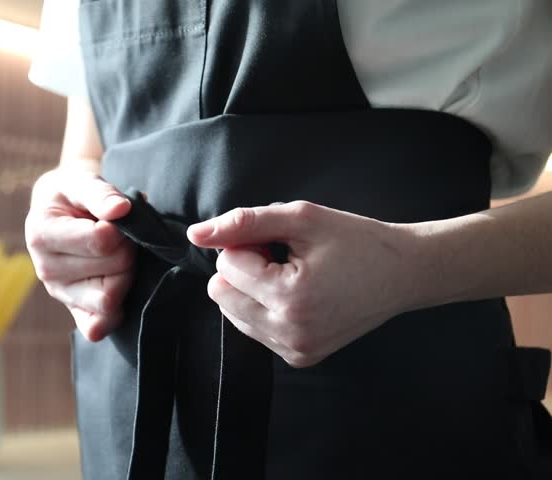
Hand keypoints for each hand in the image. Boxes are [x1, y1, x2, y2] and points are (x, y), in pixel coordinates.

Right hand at [25, 169, 134, 341]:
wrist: (60, 212)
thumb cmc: (72, 196)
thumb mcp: (81, 182)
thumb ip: (101, 193)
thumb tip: (121, 210)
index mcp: (41, 234)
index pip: (101, 241)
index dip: (122, 228)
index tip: (118, 217)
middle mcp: (45, 270)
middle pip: (112, 268)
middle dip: (128, 249)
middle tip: (124, 236)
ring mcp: (60, 294)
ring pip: (109, 300)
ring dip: (126, 276)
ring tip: (120, 257)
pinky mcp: (73, 312)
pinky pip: (97, 328)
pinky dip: (115, 312)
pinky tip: (118, 286)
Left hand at [188, 202, 415, 366]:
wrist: (405, 274)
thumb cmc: (357, 240)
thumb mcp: (301, 218)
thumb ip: (243, 222)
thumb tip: (195, 234)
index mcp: (290, 298)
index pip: (226, 266)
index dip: (249, 244)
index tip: (281, 242)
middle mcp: (289, 333)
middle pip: (221, 294)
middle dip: (244, 269)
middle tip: (283, 258)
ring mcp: (294, 350)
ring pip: (233, 312)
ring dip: (252, 289)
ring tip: (292, 275)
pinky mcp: (299, 358)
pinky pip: (253, 328)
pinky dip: (264, 307)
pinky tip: (297, 294)